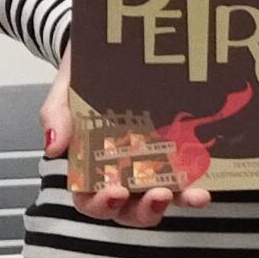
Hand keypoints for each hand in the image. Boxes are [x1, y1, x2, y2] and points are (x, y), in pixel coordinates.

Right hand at [42, 57, 205, 224]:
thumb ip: (55, 116)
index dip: (101, 204)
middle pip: (128, 209)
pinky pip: (185, 177)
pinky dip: (194, 186)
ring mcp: (148, 166)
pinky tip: (206, 186)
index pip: (89, 199)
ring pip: (160, 198)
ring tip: (194, 197)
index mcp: (88, 166)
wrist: (109, 47)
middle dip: (143, 210)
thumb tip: (52, 147)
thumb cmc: (83, 77)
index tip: (116, 192)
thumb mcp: (64, 91)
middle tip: (158, 195)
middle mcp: (119, 173)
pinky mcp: (173, 153)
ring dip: (178, 202)